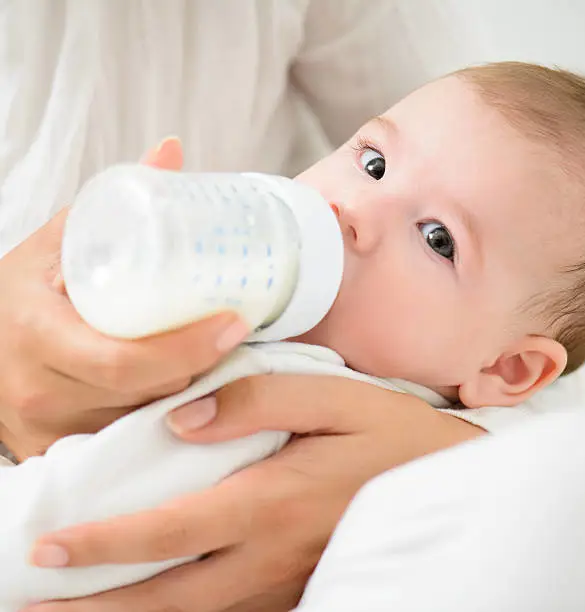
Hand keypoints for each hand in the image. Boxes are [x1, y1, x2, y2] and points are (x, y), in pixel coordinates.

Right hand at [0, 139, 248, 460]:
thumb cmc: (24, 288)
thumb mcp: (60, 239)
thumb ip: (114, 201)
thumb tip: (170, 150)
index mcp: (33, 332)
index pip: (121, 360)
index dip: (186, 348)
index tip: (233, 323)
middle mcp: (34, 391)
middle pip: (142, 394)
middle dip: (197, 370)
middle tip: (232, 335)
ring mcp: (45, 430)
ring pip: (140, 423)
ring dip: (186, 396)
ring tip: (212, 357)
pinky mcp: (57, 451)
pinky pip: (125, 443)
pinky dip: (161, 420)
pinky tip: (184, 394)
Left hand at [28, 375, 482, 610]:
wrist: (445, 479)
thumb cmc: (388, 432)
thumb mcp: (331, 398)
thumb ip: (255, 401)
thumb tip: (181, 419)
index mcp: (271, 502)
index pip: (170, 531)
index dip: (105, 543)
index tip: (51, 548)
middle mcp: (269, 555)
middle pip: (168, 598)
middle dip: (96, 607)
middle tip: (34, 606)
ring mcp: (284, 580)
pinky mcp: (299, 585)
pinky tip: (159, 607)